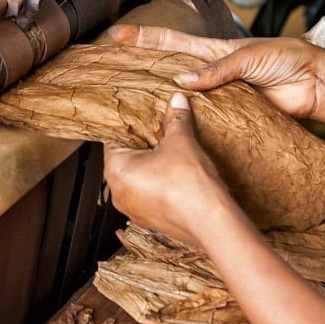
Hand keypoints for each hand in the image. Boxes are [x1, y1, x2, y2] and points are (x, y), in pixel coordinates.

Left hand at [103, 93, 235, 245]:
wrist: (211, 222)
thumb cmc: (190, 185)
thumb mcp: (182, 142)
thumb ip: (176, 119)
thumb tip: (177, 101)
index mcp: (117, 170)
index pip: (113, 139)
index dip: (129, 127)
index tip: (142, 118)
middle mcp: (118, 193)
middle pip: (124, 159)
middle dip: (141, 146)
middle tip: (158, 132)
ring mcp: (132, 209)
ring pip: (135, 179)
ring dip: (149, 166)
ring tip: (168, 153)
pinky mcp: (148, 220)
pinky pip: (146, 195)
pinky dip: (156, 184)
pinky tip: (174, 175)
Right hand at [108, 25, 324, 119]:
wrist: (313, 83)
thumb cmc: (287, 57)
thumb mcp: (248, 57)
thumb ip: (217, 69)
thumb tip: (183, 80)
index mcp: (213, 50)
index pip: (170, 41)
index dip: (143, 38)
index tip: (117, 34)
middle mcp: (210, 72)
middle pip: (168, 70)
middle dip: (140, 69)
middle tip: (113, 73)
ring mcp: (218, 95)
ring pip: (182, 98)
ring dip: (161, 102)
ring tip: (133, 106)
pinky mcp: (230, 116)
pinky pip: (203, 119)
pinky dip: (188, 123)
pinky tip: (171, 128)